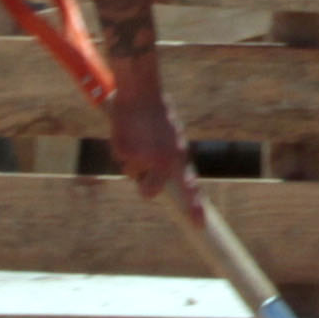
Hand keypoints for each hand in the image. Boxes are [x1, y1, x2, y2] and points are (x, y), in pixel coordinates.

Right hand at [105, 79, 188, 203]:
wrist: (141, 92)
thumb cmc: (157, 113)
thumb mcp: (173, 136)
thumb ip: (170, 158)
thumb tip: (163, 178)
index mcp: (178, 156)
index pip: (190, 187)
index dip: (194, 207)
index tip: (199, 225)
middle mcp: (163, 161)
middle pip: (149, 192)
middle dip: (144, 186)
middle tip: (143, 172)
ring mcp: (143, 157)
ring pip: (132, 173)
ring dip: (131, 159)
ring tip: (137, 136)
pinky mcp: (124, 151)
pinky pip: (119, 158)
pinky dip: (120, 147)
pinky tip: (127, 130)